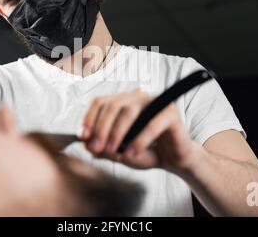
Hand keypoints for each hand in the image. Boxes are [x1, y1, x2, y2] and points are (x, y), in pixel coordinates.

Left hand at [81, 88, 200, 172]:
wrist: (174, 160)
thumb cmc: (146, 152)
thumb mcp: (120, 152)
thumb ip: (102, 148)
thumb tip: (85, 143)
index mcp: (123, 101)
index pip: (100, 102)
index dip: (89, 118)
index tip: (83, 137)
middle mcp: (138, 97)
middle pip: (113, 105)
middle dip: (101, 128)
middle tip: (96, 148)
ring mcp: (155, 101)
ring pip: (129, 111)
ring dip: (117, 133)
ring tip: (113, 152)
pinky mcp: (171, 112)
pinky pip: (151, 124)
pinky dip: (139, 140)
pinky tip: (133, 154)